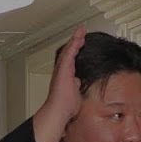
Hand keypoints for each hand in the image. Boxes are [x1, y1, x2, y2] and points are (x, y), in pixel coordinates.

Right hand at [32, 25, 86, 141]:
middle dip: (75, 42)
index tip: (81, 44)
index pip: (72, 60)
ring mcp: (62, 69)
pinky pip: (70, 52)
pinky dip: (74, 44)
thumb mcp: (75, 93)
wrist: (59, 110)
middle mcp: (62, 70)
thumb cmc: (66, 106)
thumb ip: (76, 86)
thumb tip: (78, 83)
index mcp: (65, 75)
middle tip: (81, 33)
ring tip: (81, 31)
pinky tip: (79, 37)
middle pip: (69, 52)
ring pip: (69, 50)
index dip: (76, 51)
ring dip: (75, 40)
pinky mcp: (64, 68)